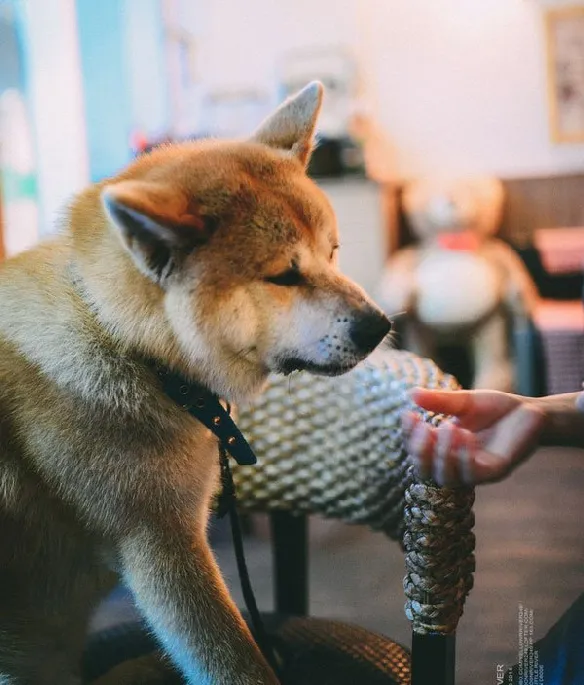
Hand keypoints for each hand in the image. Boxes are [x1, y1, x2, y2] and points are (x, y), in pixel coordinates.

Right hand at [402, 388, 545, 485]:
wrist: (532, 411)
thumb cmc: (497, 409)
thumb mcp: (464, 402)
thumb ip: (440, 401)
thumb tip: (411, 394)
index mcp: (444, 447)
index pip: (417, 449)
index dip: (409, 435)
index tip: (408, 414)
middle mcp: (455, 463)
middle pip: (426, 470)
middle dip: (419, 451)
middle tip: (421, 427)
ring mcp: (474, 470)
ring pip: (446, 476)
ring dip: (442, 454)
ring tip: (447, 427)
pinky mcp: (495, 471)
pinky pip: (473, 474)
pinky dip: (464, 457)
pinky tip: (464, 436)